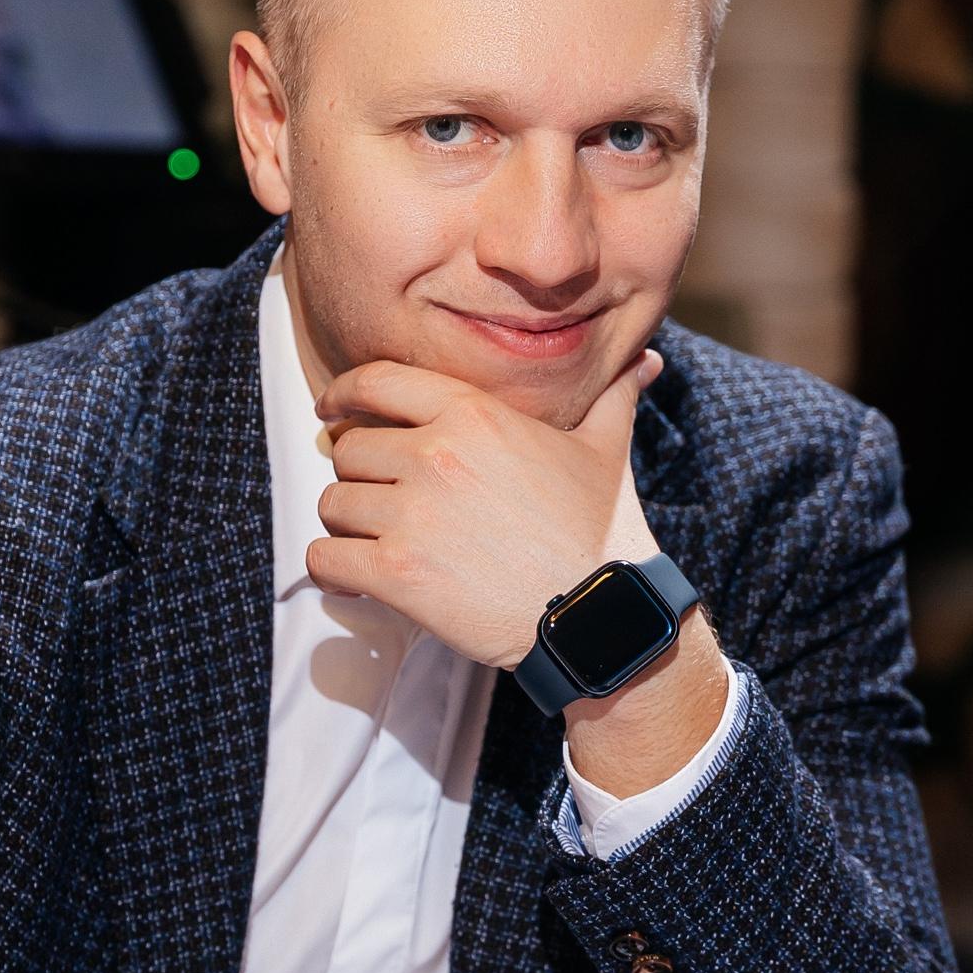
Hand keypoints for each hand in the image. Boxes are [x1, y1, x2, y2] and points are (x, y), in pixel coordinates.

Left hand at [308, 352, 664, 667]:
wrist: (598, 611)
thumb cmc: (602, 530)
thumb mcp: (607, 449)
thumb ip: (613, 396)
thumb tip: (647, 361)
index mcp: (473, 412)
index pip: (377, 382)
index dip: (343, 394)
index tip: (330, 408)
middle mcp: (435, 454)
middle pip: (350, 450)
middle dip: (359, 476)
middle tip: (379, 501)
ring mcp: (412, 513)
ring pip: (333, 504)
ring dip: (347, 526)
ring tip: (373, 543)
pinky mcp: (398, 572)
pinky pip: (325, 559)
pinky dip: (330, 572)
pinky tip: (352, 582)